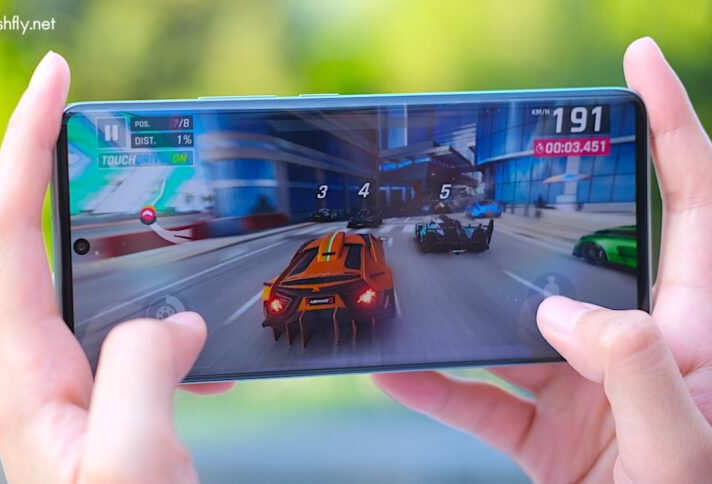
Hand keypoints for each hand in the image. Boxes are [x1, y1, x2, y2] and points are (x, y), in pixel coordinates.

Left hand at [0, 52, 231, 482]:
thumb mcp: (130, 456)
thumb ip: (142, 367)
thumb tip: (171, 320)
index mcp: (25, 369)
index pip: (11, 227)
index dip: (27, 144)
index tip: (57, 82)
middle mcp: (40, 364)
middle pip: (52, 241)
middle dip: (81, 182)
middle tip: (123, 139)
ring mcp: (77, 379)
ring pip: (111, 290)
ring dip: (150, 266)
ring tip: (186, 243)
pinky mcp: (112, 395)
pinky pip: (144, 334)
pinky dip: (179, 322)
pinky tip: (209, 345)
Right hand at [373, 38, 711, 482]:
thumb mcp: (678, 450)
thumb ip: (632, 371)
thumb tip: (560, 316)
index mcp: (692, 330)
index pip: (693, 203)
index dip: (671, 126)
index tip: (636, 65)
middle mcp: (631, 344)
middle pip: (581, 254)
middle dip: (536, 215)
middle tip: (490, 176)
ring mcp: (580, 386)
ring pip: (511, 330)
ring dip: (461, 316)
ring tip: (412, 286)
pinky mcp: (542, 430)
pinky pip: (477, 400)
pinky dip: (434, 390)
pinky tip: (393, 375)